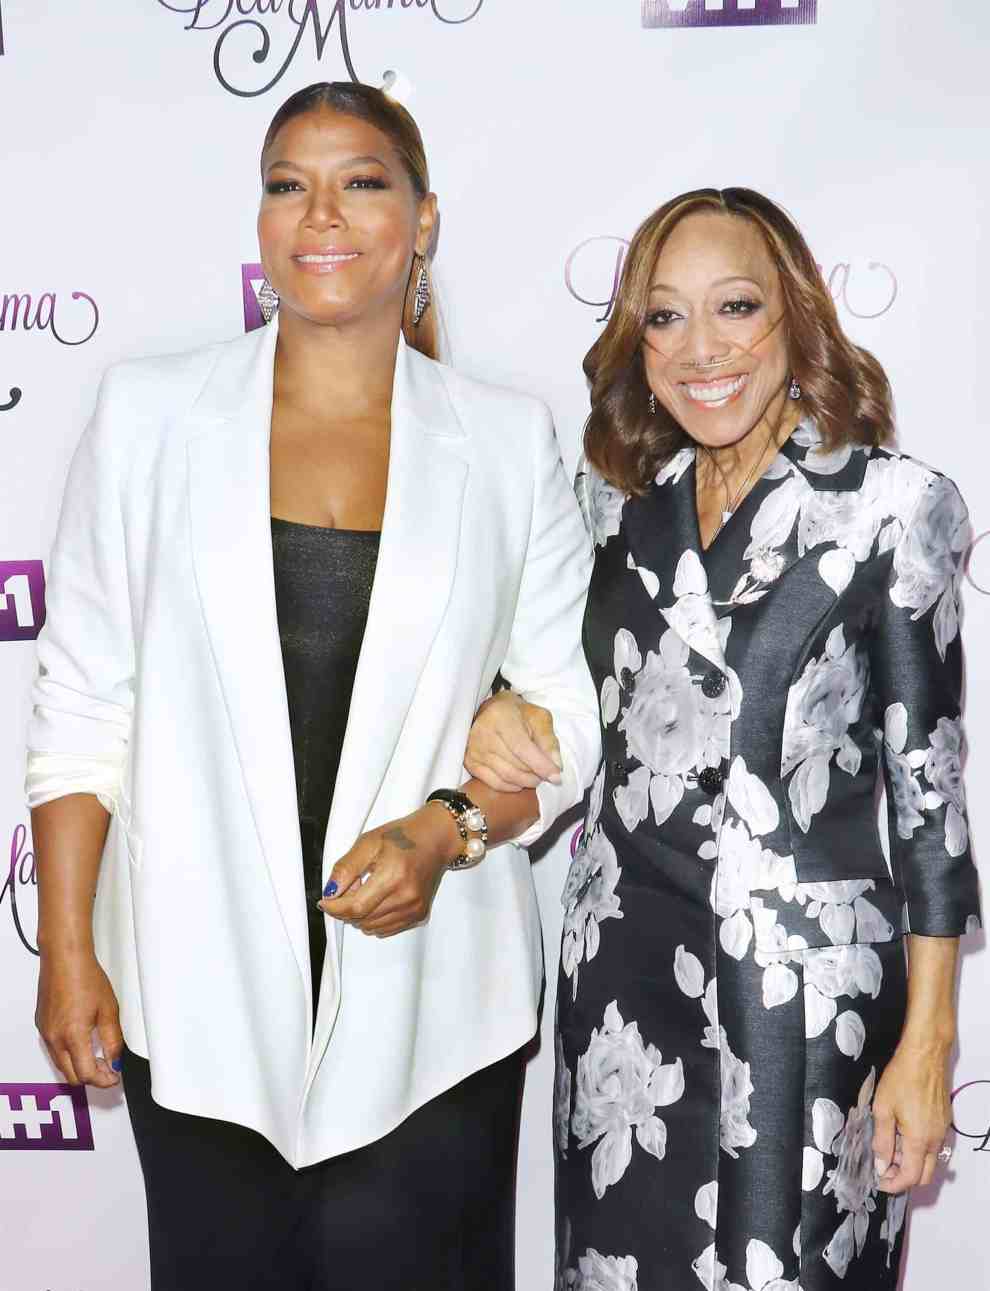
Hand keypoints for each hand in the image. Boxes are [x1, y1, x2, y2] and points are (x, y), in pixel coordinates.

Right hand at [35, 949, 122, 1087]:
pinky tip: (83, 1042)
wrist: (65, 959)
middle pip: (72, 1076)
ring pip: (61, 1065)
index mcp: (73, 1036)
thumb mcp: (109, 1010)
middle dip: (92, 1077)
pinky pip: (54, 1049)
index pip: (87, 1074)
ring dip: (79, 1066)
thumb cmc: (85, 977)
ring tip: (98, 1056)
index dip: (103, 1080)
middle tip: (108, 1069)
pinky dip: (69, 1053)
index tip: (114, 1077)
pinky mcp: (42, 1026)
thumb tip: (116, 1059)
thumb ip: (113, 1040)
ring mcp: (46, 1033)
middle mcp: (55, 1038)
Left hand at [318, 805, 459, 937]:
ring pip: (371, 927)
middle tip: (350, 887)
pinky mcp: (418, 915)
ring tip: (365, 891)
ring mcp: (414, 909)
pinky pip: (385, 929)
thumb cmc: (403, 836)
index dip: (335, 908)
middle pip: (362, 919)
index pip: (356, 907)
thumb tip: (330, 892)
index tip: (324, 902)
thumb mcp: (368, 842)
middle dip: (345, 909)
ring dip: (359, 915)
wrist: (436, 839)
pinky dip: (373, 919)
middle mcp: (406, 897)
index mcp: (393, 875)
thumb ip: (346, 868)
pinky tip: (376, 900)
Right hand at [464, 691, 561, 791]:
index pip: (522, 748)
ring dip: (526, 781)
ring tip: (536, 777)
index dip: (540, 765)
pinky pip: (494, 783)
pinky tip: (521, 781)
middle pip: (515, 765)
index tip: (556, 777)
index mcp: (501, 717)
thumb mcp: (539, 717)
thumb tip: (556, 765)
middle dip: (535, 774)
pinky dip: (511, 786)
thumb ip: (549, 739)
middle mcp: (483, 733)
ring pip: (506, 776)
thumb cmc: (518, 713)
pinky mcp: (470, 762)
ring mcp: (474, 749)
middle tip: (546, 774)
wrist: (490, 711)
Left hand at [872, 1038, 952, 1192]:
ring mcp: (942, 1131)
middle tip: (883, 1166)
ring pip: (930, 1160)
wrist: (925, 1055)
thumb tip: (881, 1165)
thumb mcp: (883, 1109)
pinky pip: (933, 1145)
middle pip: (924, 1175)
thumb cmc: (901, 1078)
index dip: (893, 1185)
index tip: (878, 1182)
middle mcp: (936, 1140)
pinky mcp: (944, 1121)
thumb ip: (882, 1141)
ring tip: (889, 1146)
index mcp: (920, 1140)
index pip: (910, 1178)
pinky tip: (902, 1132)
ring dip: (911, 1162)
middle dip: (904, 1177)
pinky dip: (918, 1148)